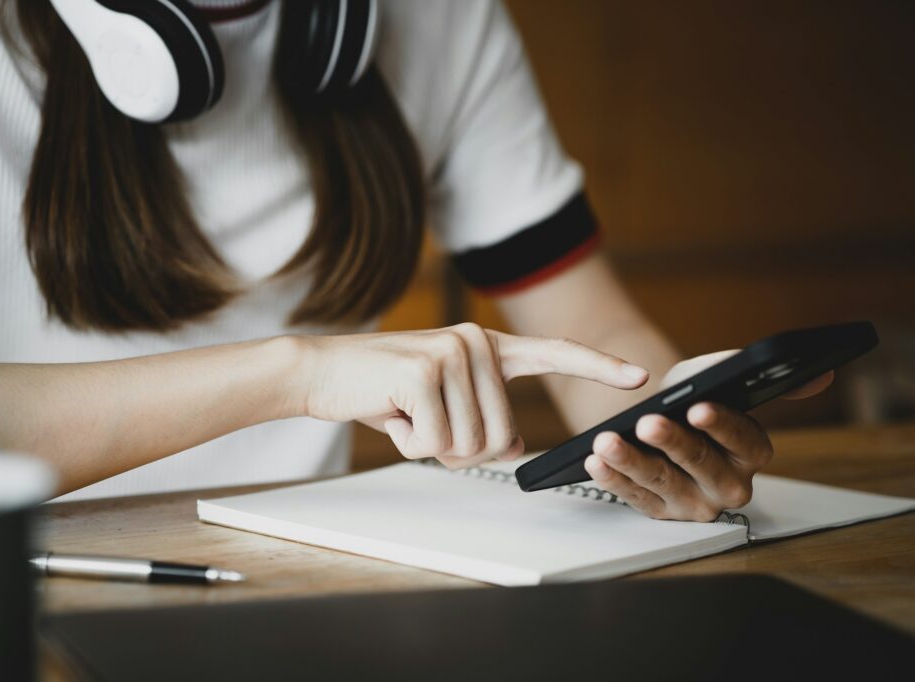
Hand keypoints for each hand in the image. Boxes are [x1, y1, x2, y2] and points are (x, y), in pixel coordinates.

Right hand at [297, 323, 648, 468]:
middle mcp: (475, 341)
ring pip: (471, 443)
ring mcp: (451, 351)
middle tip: (424, 421)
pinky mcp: (423, 370)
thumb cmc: (384, 390)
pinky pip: (436, 442)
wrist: (322, 371)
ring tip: (406, 411)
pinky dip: (410, 442)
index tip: (640, 376)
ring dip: (433, 446)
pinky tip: (391, 412)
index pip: (553, 353)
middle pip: (501, 435)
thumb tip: (515, 443)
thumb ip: (484, 417)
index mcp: (486, 345)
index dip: (598, 367)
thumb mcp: (443, 405)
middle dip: (460, 447)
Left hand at [584, 351, 833, 520]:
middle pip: (702, 466)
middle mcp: (729, 484)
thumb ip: (757, 373)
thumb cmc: (691, 398)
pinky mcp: (660, 512)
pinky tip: (595, 460)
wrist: (657, 421)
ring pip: (663, 484)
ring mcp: (694, 503)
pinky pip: (635, 498)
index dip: (722, 424)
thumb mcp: (719, 379)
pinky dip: (613, 479)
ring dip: (632, 461)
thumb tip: (820, 373)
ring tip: (606, 440)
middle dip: (673, 443)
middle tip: (647, 422)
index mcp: (753, 451)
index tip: (698, 406)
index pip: (745, 441)